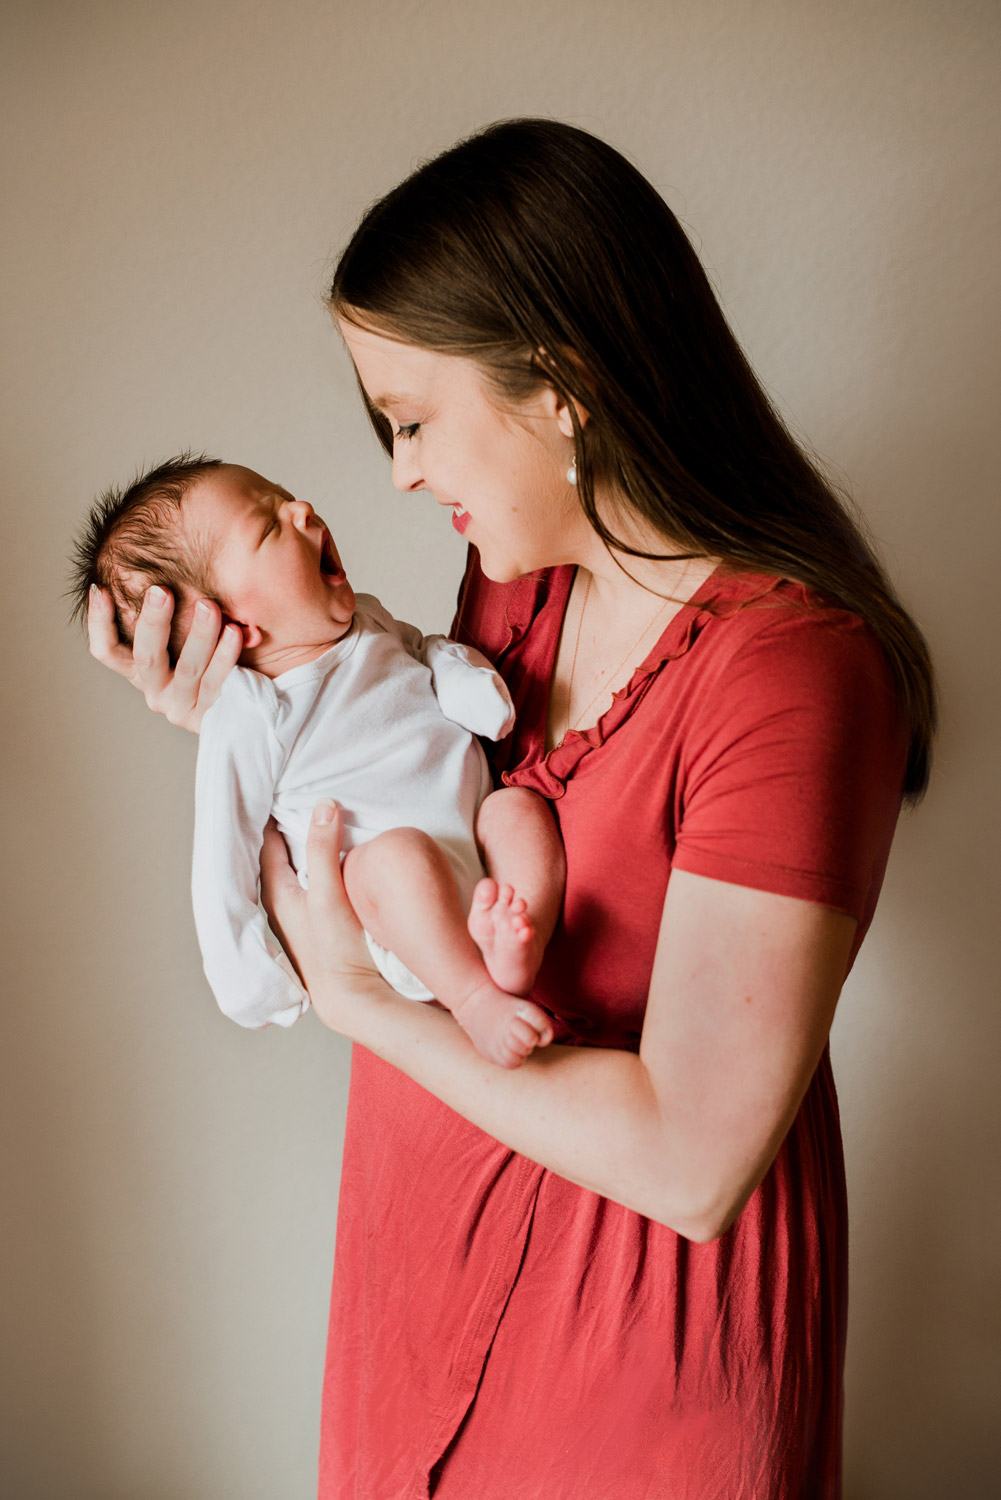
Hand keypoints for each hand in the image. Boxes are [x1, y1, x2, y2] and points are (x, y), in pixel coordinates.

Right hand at [87, 583, 242, 731]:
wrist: (252, 695)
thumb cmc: (216, 648)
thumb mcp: (190, 627)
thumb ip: (175, 605)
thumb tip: (156, 556)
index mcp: (142, 669)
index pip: (107, 651)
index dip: (99, 622)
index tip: (101, 589)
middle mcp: (155, 689)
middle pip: (146, 657)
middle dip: (152, 622)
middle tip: (160, 591)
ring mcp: (181, 705)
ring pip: (187, 669)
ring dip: (198, 635)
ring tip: (208, 606)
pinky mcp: (209, 717)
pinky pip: (217, 683)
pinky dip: (225, 656)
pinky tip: (235, 632)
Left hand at [259, 802, 384, 1032]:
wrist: (352, 999)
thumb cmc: (337, 950)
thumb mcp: (330, 894)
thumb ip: (323, 850)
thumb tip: (324, 806)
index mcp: (276, 894)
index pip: (266, 843)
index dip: (272, 816)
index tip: (281, 789)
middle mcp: (280, 906)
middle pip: (277, 858)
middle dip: (285, 831)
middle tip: (296, 801)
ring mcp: (297, 920)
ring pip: (292, 874)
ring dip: (300, 853)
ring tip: (314, 828)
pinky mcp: (316, 930)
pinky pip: (309, 889)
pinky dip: (314, 871)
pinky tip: (330, 868)